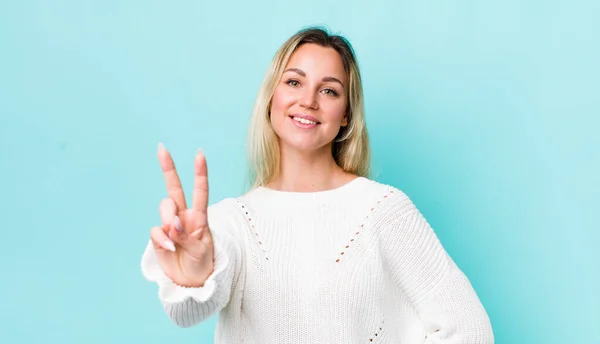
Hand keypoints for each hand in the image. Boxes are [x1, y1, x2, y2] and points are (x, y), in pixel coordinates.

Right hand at [149, 143, 213, 286]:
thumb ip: (187, 235)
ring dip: (169, 220)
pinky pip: (155, 230)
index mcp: (199, 217)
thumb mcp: (202, 250)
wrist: (190, 282)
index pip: (200, 191)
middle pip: (174, 189)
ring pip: (164, 208)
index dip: (199, 173)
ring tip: (176, 240)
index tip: (199, 154)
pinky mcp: (158, 237)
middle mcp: (183, 216)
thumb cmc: (202, 264)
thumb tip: (172, 223)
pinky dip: (162, 239)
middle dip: (168, 167)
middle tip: (161, 148)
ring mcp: (169, 225)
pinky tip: (170, 248)